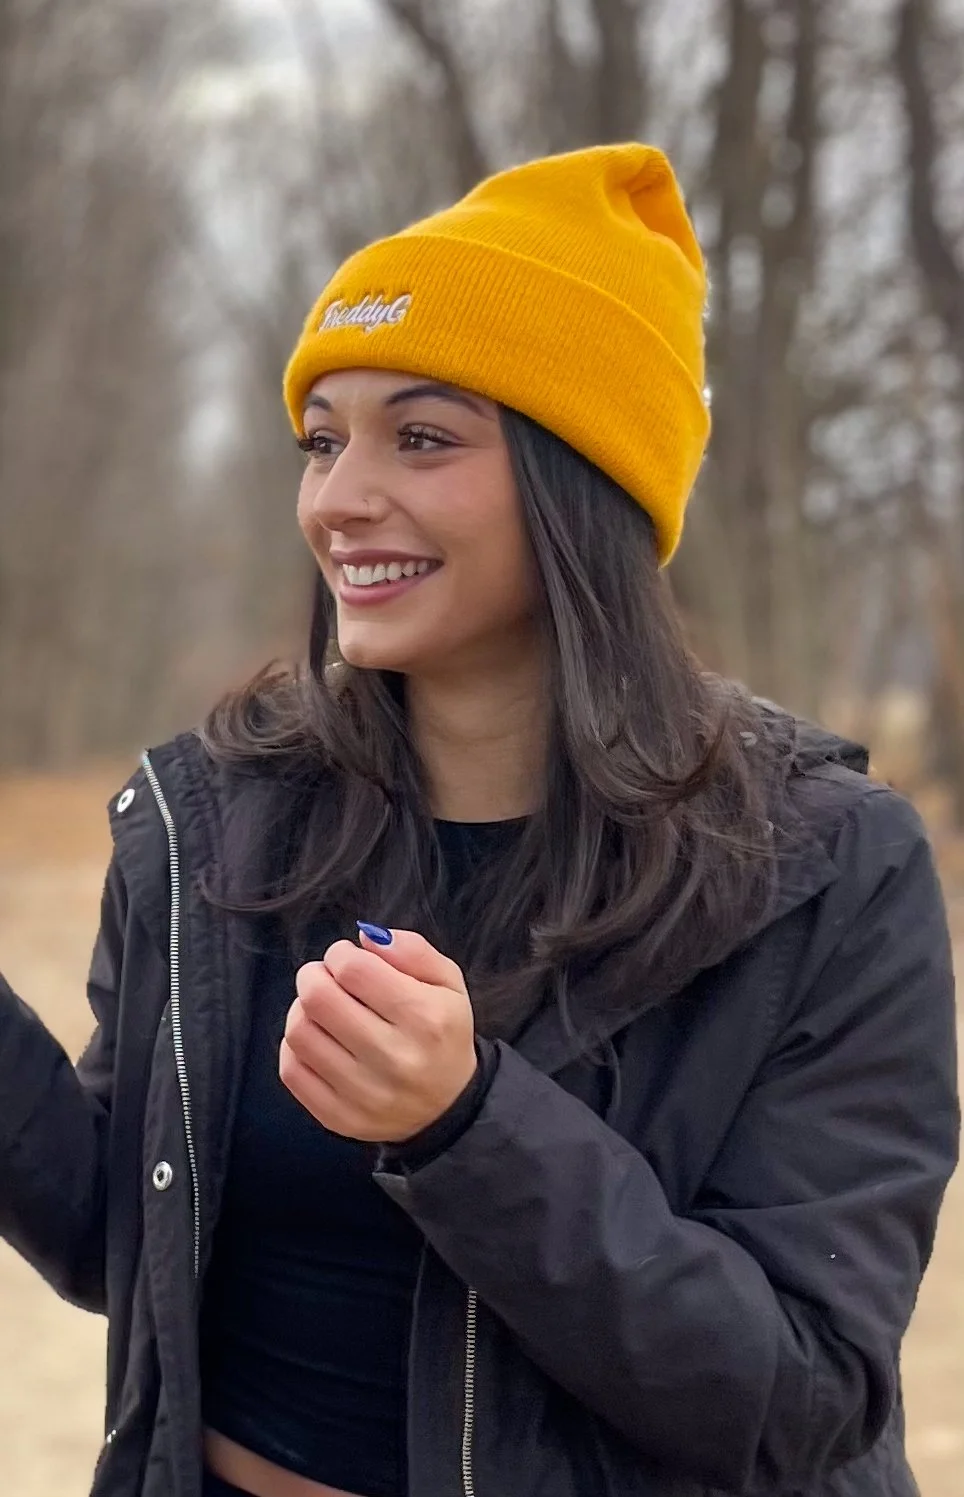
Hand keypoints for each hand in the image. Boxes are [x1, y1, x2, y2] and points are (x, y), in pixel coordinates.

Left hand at [280, 927, 477, 1142]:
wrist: (449, 1108)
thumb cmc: (444, 1034)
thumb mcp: (448, 983)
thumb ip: (413, 950)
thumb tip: (366, 937)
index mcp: (423, 1018)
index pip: (354, 970)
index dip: (342, 954)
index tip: (348, 958)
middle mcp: (393, 1058)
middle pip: (318, 998)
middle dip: (314, 976)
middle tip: (326, 977)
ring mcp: (363, 1093)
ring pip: (299, 1033)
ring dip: (303, 1009)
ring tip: (321, 1008)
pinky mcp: (339, 1117)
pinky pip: (291, 1071)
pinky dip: (295, 1046)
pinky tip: (317, 1038)